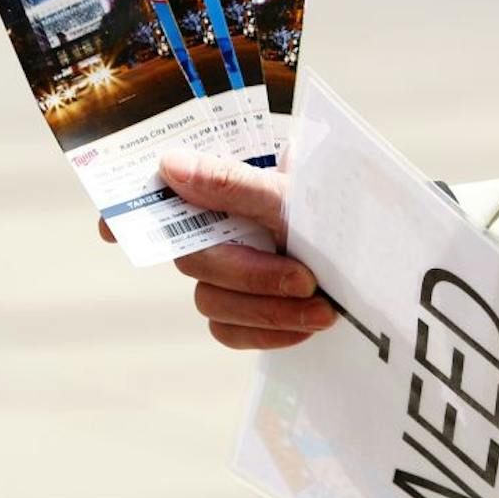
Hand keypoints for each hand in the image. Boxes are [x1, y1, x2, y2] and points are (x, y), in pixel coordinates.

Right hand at [97, 149, 335, 348]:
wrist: (389, 254)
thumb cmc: (339, 211)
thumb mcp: (298, 194)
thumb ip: (235, 184)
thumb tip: (168, 165)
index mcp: (223, 184)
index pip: (158, 192)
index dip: (125, 209)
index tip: (109, 226)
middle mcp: (215, 226)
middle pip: (190, 258)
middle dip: (249, 275)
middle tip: (305, 280)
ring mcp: (226, 271)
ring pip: (209, 301)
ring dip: (265, 309)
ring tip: (322, 310)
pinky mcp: (242, 311)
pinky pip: (227, 332)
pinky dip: (266, 332)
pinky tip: (305, 327)